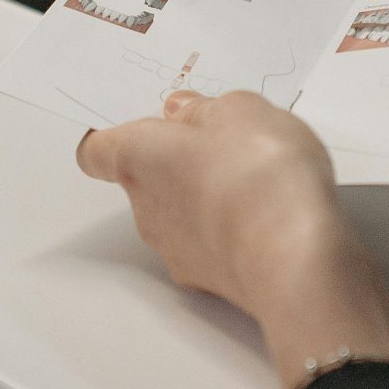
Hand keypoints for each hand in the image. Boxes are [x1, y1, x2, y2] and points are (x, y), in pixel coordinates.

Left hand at [77, 92, 388, 388]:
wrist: (293, 256)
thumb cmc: (257, 174)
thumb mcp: (241, 110)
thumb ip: (206, 109)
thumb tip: (186, 112)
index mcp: (138, 156)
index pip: (96, 150)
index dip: (115, 134)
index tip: (145, 123)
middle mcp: (144, 208)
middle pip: (144, 180)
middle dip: (177, 161)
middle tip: (222, 141)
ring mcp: (174, 249)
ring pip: (179, 215)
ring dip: (208, 196)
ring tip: (258, 178)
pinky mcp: (208, 280)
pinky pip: (211, 245)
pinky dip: (231, 229)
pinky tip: (270, 215)